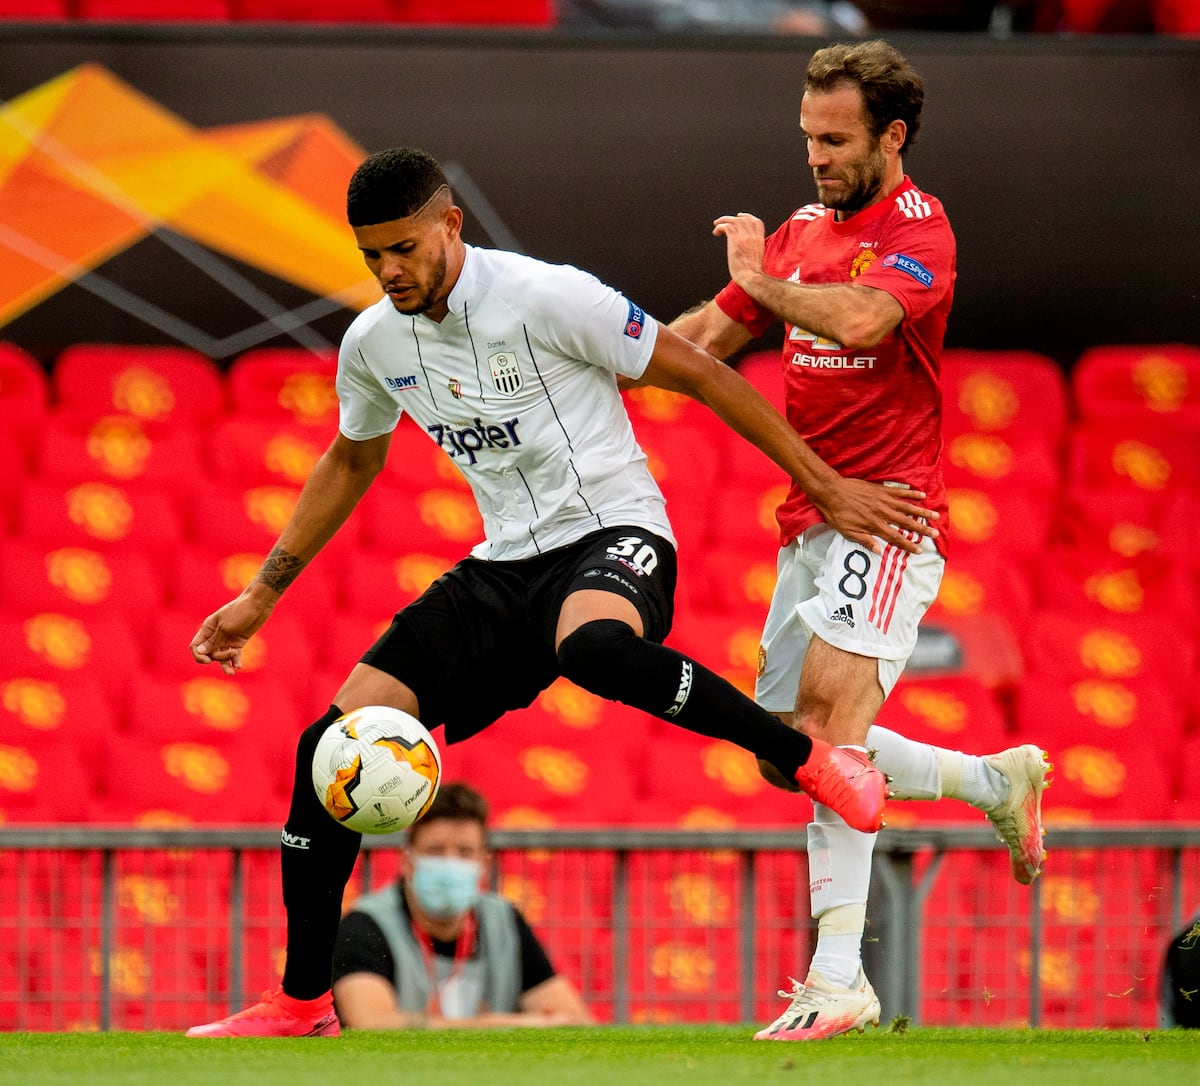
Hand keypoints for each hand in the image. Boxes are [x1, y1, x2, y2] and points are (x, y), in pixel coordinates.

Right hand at [189, 593, 273, 675]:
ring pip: (221, 656)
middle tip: (232, 653)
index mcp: (208, 628)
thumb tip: (200, 652)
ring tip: (232, 672)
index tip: (208, 660)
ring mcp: (227, 639)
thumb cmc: (241, 611)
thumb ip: (214, 640)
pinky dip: (235, 660)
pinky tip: (238, 666)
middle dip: (219, 657)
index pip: (196, 646)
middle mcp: (215, 635)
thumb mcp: (226, 626)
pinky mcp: (238, 642)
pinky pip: (234, 655)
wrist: (259, 604)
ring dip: (226, 664)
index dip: (199, 655)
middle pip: (210, 653)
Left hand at [712, 213, 766, 289]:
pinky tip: (716, 233)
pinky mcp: (735, 239)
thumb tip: (747, 253)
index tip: (741, 217)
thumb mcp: (757, 259)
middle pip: (744, 219)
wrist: (751, 277)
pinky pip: (726, 226)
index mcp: (759, 240)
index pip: (756, 222)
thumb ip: (753, 251)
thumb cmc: (753, 274)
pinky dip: (720, 227)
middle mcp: (752, 236)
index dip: (748, 217)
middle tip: (724, 221)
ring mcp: (744, 236)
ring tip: (716, 224)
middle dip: (733, 218)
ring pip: (734, 220)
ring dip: (724, 220)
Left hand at [815, 479, 939, 555]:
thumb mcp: (847, 532)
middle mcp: (882, 513)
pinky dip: (911, 493)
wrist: (831, 492)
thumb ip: (864, 541)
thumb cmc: (837, 514)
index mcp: (874, 525)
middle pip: (906, 523)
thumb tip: (879, 551)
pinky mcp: (881, 489)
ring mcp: (883, 500)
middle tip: (935, 534)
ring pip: (907, 507)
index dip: (908, 545)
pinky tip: (922, 495)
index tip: (919, 550)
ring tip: (935, 516)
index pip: (895, 537)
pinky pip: (899, 491)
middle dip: (922, 530)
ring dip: (922, 512)